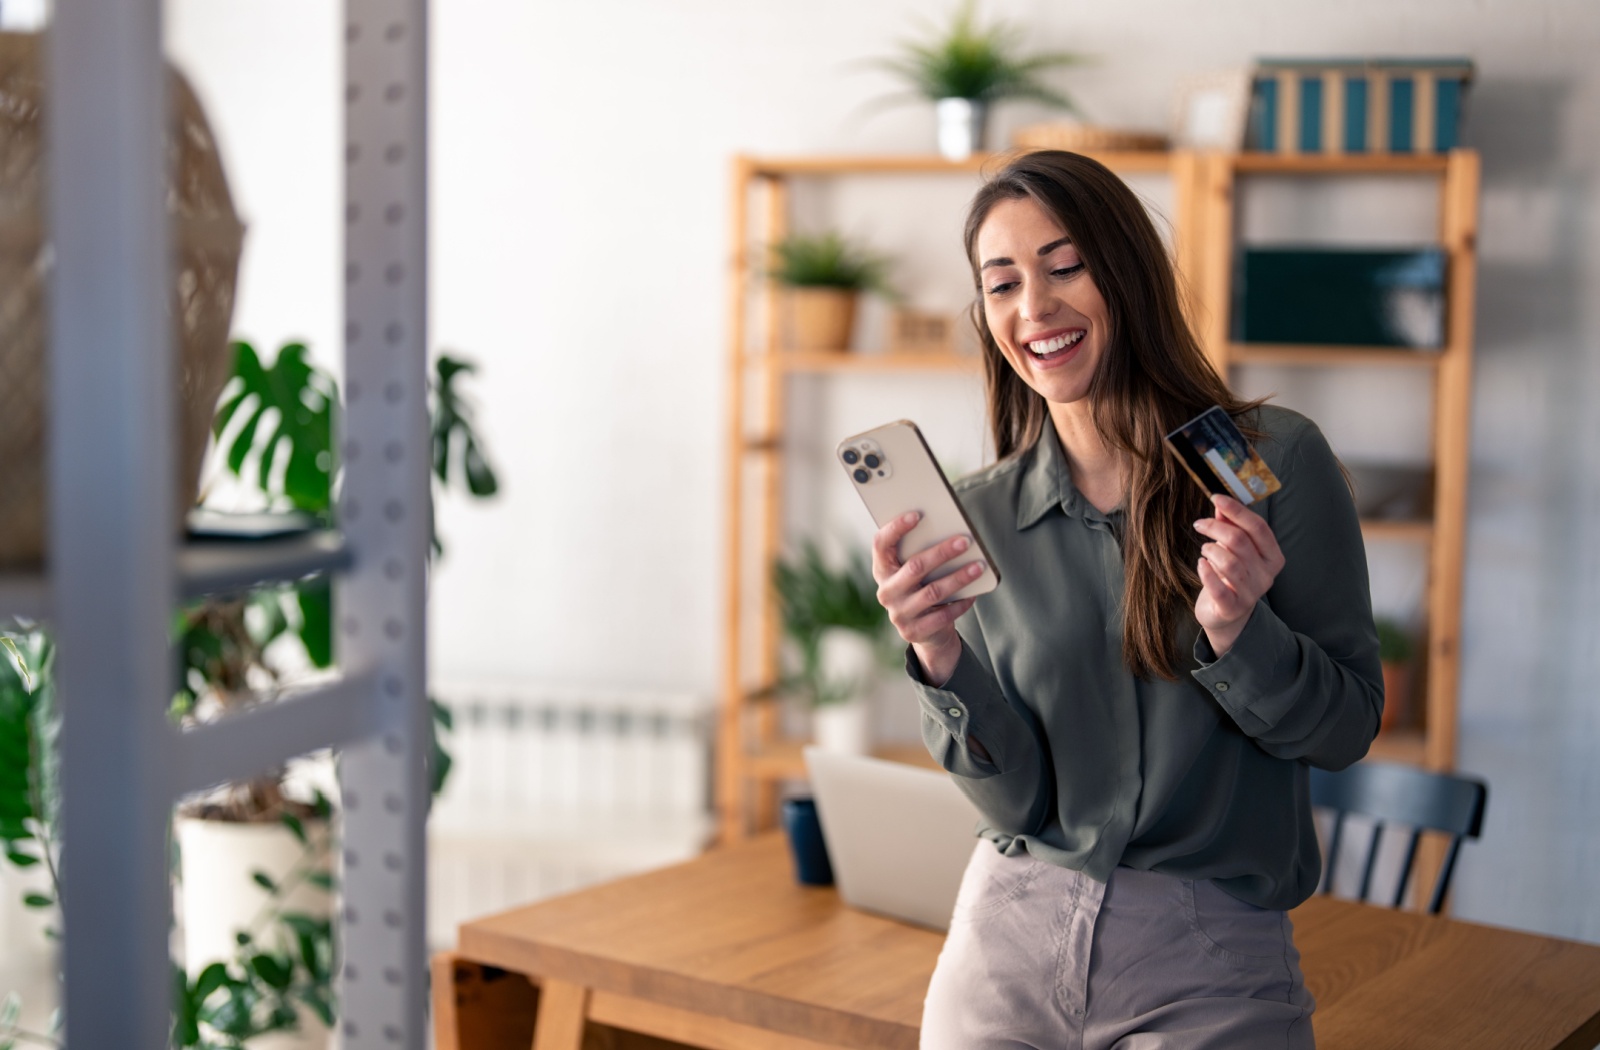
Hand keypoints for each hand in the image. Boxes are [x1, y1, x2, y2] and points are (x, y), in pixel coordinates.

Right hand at [871, 512, 984, 686]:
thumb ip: (921, 553)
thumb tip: (950, 532)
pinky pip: (942, 615)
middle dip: (942, 552)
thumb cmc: (923, 589)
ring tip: (979, 566)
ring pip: (933, 592)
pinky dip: (961, 603)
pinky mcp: (914, 631)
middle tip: (965, 541)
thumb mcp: (915, 572)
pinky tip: (975, 593)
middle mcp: (886, 592)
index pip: (881, 544)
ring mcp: (899, 614)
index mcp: (882, 570)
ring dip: (958, 578)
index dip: (896, 528)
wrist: (925, 631)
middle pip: (915, 567)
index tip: (917, 514)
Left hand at [1194, 495, 1284, 657]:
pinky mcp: (1232, 607)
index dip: (1236, 510)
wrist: (1226, 615)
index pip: (1258, 527)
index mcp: (1273, 557)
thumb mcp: (1234, 550)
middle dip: (1215, 527)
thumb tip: (1221, 503)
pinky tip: (1200, 564)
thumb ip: (1229, 526)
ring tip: (1204, 550)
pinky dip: (1206, 572)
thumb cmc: (1231, 576)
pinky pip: (1219, 587)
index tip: (1216, 496)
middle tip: (1199, 524)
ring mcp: (1251, 593)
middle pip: (1239, 542)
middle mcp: (1266, 575)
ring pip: (1228, 562)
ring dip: (1210, 550)